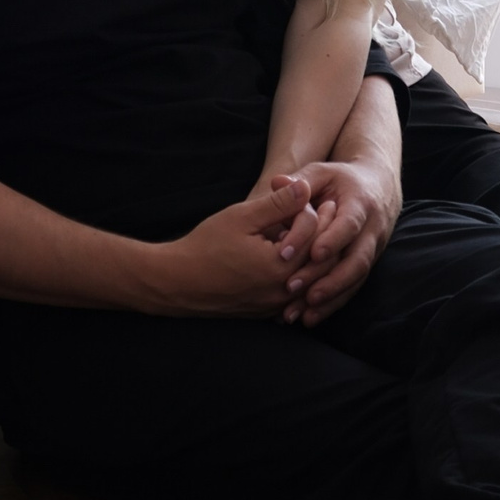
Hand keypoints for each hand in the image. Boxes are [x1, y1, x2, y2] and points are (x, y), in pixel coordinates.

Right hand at [144, 181, 315, 319]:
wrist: (178, 282)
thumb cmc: (205, 247)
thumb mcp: (241, 217)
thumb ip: (278, 204)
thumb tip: (306, 188)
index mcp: (281, 266)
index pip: (315, 233)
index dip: (309, 209)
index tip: (300, 195)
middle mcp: (284, 291)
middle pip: (320, 258)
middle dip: (321, 231)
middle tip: (317, 209)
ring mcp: (276, 305)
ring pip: (311, 277)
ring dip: (311, 252)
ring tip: (302, 229)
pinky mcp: (267, 311)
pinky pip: (295, 292)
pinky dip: (298, 272)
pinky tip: (287, 255)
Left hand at [277, 157, 400, 325]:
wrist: (379, 189)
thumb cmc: (342, 180)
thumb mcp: (323, 173)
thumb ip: (300, 181)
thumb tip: (277, 182)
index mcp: (360, 204)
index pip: (349, 224)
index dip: (334, 239)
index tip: (313, 254)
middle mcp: (372, 231)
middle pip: (356, 260)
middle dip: (329, 279)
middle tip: (297, 291)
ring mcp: (372, 251)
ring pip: (356, 279)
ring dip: (330, 299)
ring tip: (303, 314)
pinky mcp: (367, 265)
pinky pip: (353, 288)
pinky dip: (334, 304)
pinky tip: (311, 317)